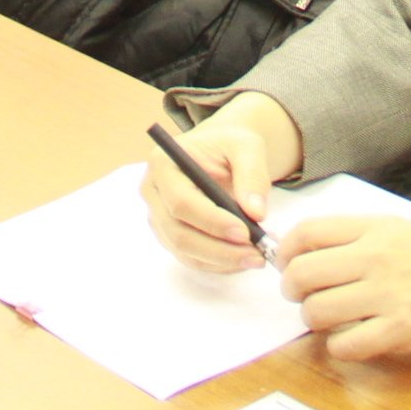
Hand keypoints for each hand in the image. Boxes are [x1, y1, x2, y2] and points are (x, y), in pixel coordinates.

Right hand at [140, 93, 302, 273]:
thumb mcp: (246, 146)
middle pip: (178, 233)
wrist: (220, 152)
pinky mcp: (169, 236)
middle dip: (219, 250)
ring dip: (222, 261)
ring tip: (257, 256)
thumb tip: (256, 213)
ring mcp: (158, 217)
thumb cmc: (229, 145)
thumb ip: (253, 174)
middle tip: (256, 255)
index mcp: (163, 164)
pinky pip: (192, 258)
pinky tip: (244, 257)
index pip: (181, 202)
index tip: (245, 232)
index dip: (212, 221)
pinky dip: (219, 264)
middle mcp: (153, 193)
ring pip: (185, 252)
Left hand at [279, 216, 410, 361]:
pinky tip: (352, 341)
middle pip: (301, 273)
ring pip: (316, 310)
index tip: (286, 263)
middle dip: (292, 290)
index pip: (307, 232)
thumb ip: (361, 238)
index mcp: (375, 228)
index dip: (285, 251)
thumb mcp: (404, 230)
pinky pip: (345, 345)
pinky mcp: (400, 331)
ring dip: (313, 320)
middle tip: (302, 297)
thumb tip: (315, 251)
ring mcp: (387, 295)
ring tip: (328, 320)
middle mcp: (375, 257)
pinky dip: (340, 347)